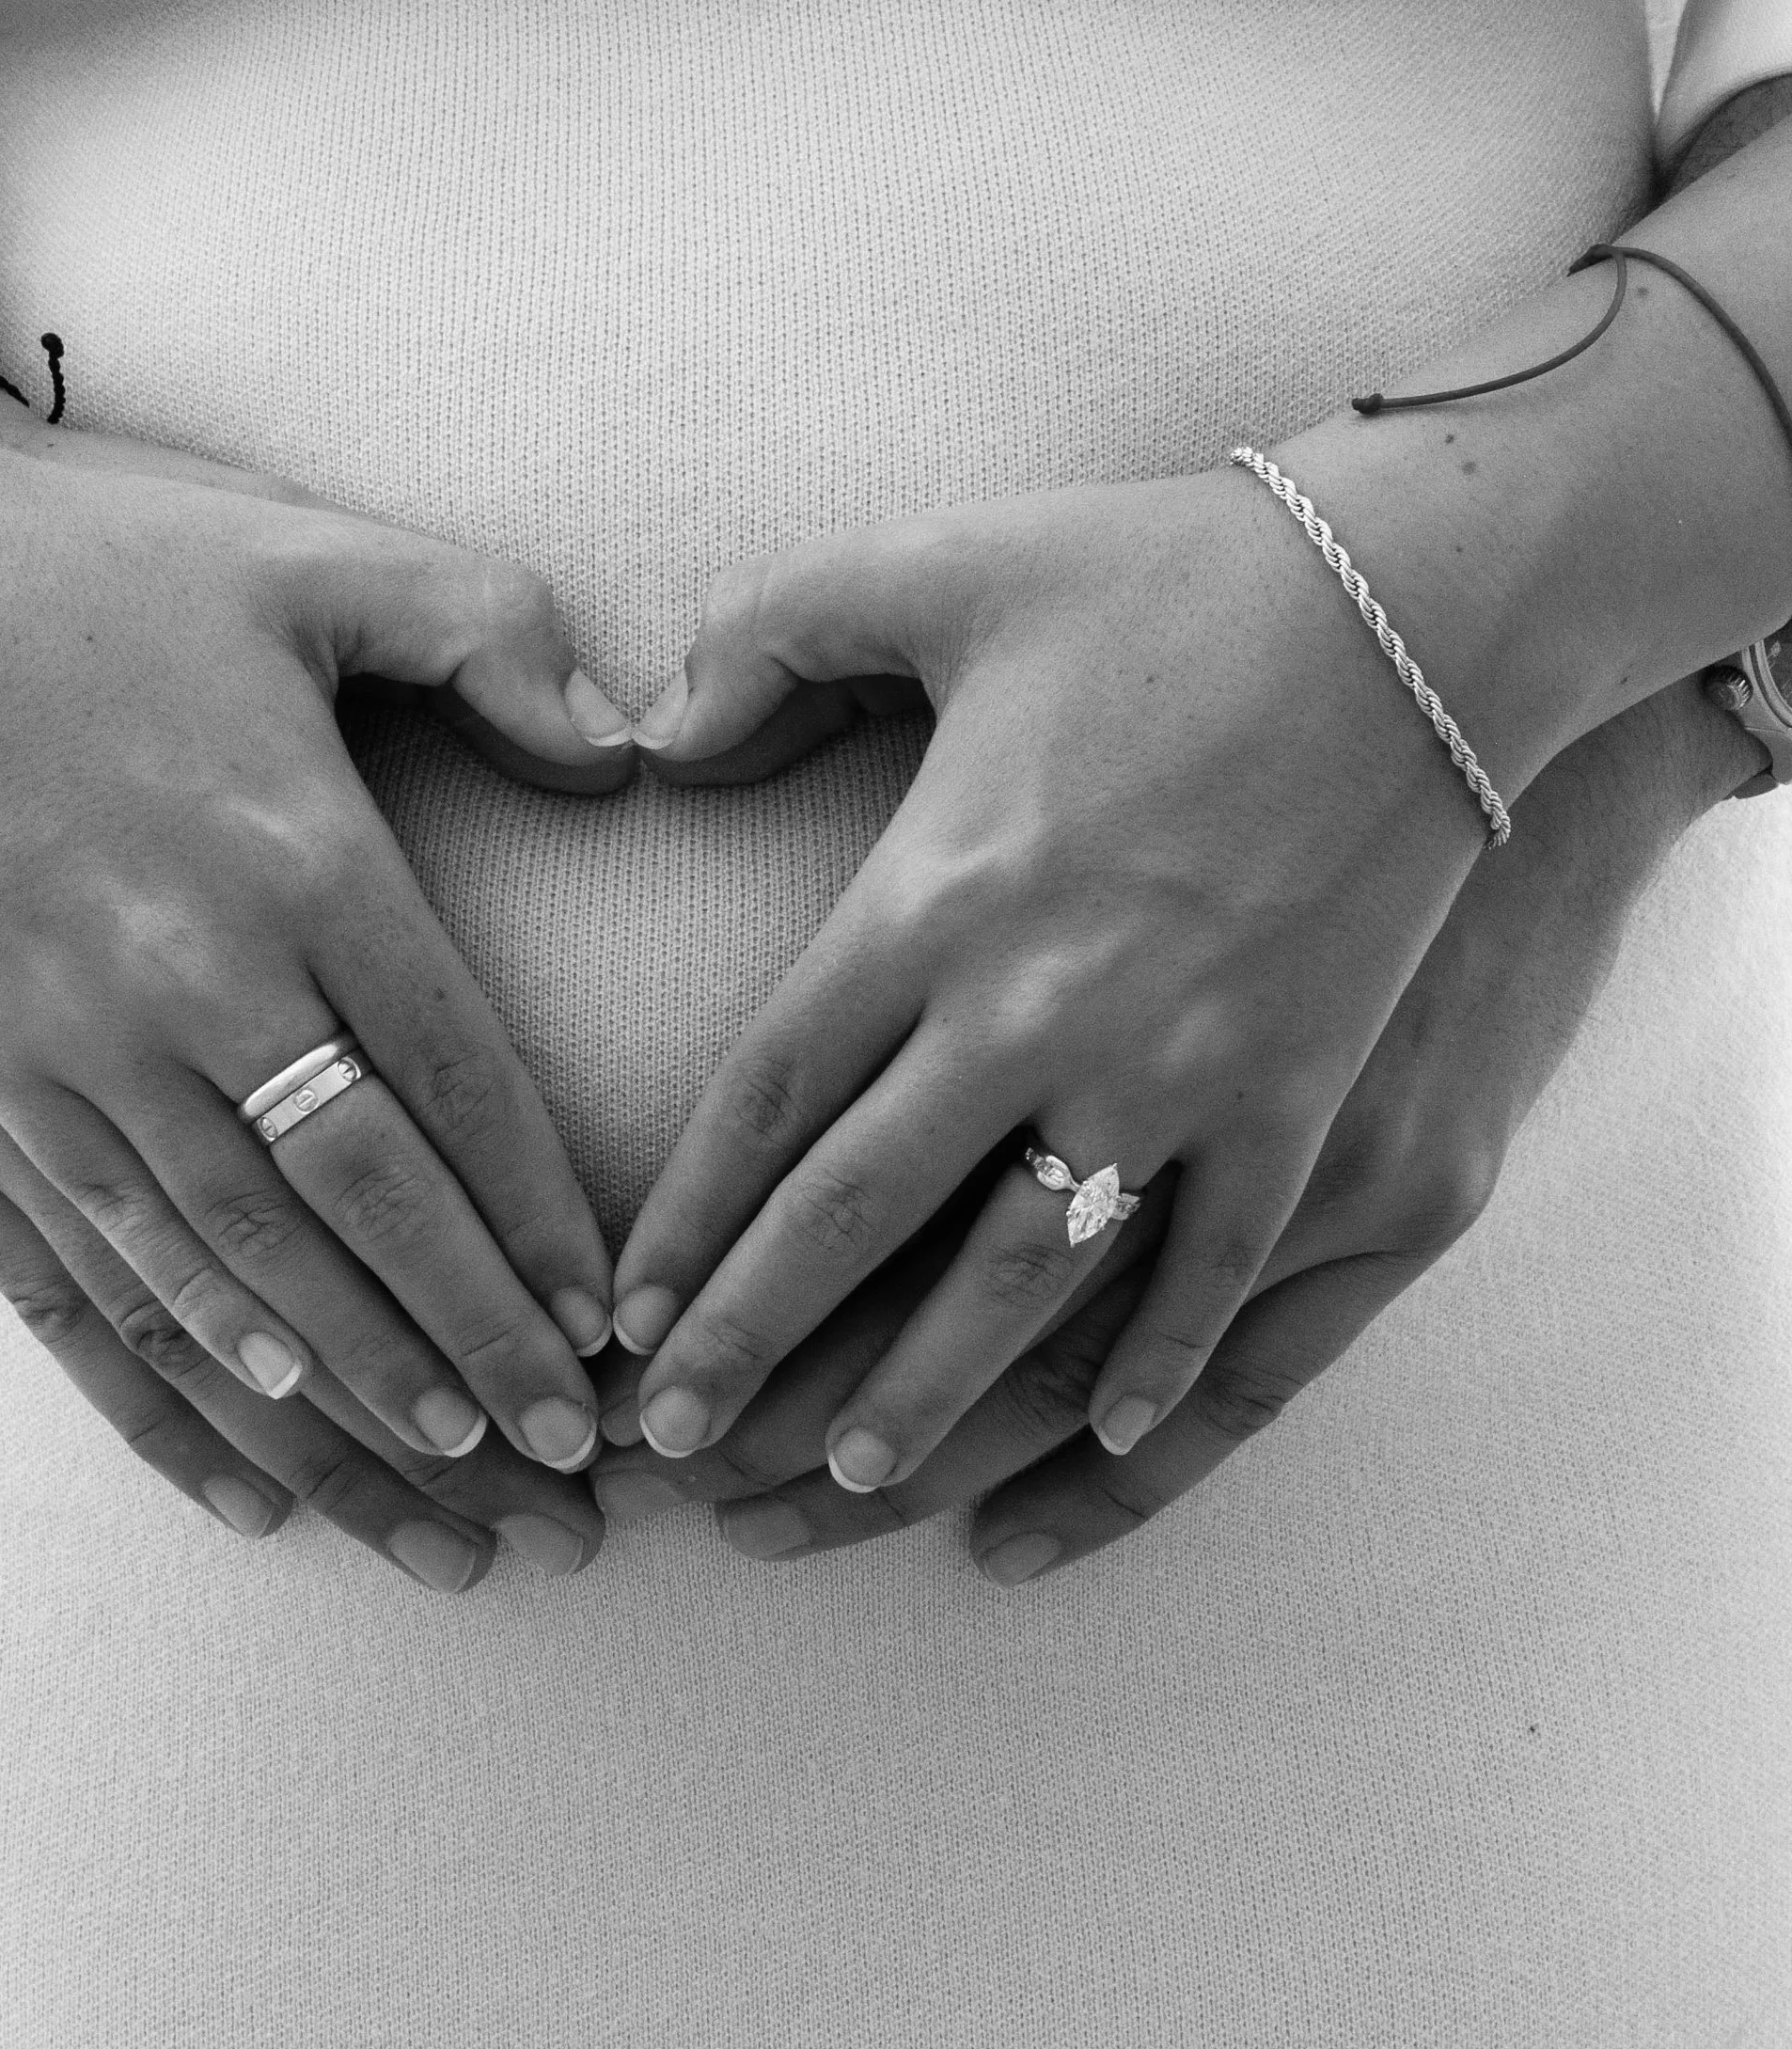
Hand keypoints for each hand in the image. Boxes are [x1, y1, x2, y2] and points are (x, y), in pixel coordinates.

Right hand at [0, 393, 633, 1481]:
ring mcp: (59, 1053)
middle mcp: (182, 979)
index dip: (534, 1221)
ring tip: (457, 1512)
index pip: (451, 1084)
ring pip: (231, 1275)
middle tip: (575, 1471)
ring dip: (350, 1405)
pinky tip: (259, 1476)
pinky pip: (82, 1282)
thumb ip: (489, 634)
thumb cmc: (97, 570)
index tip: (611, 1329)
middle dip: (471, 1352)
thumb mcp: (316, 555)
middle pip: (357, 1208)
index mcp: (294, 857)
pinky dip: (174, 1390)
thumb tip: (623, 751)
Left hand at [608, 683, 1750, 1576]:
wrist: (1426, 594)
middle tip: (671, 1444)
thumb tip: (651, 734)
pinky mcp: (1306, 1091)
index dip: (685, 1220)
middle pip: (859, 1218)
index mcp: (935, 892)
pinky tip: (1105, 1434)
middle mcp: (1039, 1006)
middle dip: (753, 1347)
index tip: (622, 1313)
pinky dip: (1162, 1364)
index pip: (767, 1096)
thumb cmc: (1172, 569)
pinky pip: (1219, 1268)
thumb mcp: (937, 562)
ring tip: (845, 1486)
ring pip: (1022, 1279)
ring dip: (926, 1394)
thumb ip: (767, 635)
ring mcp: (1181, 1067)